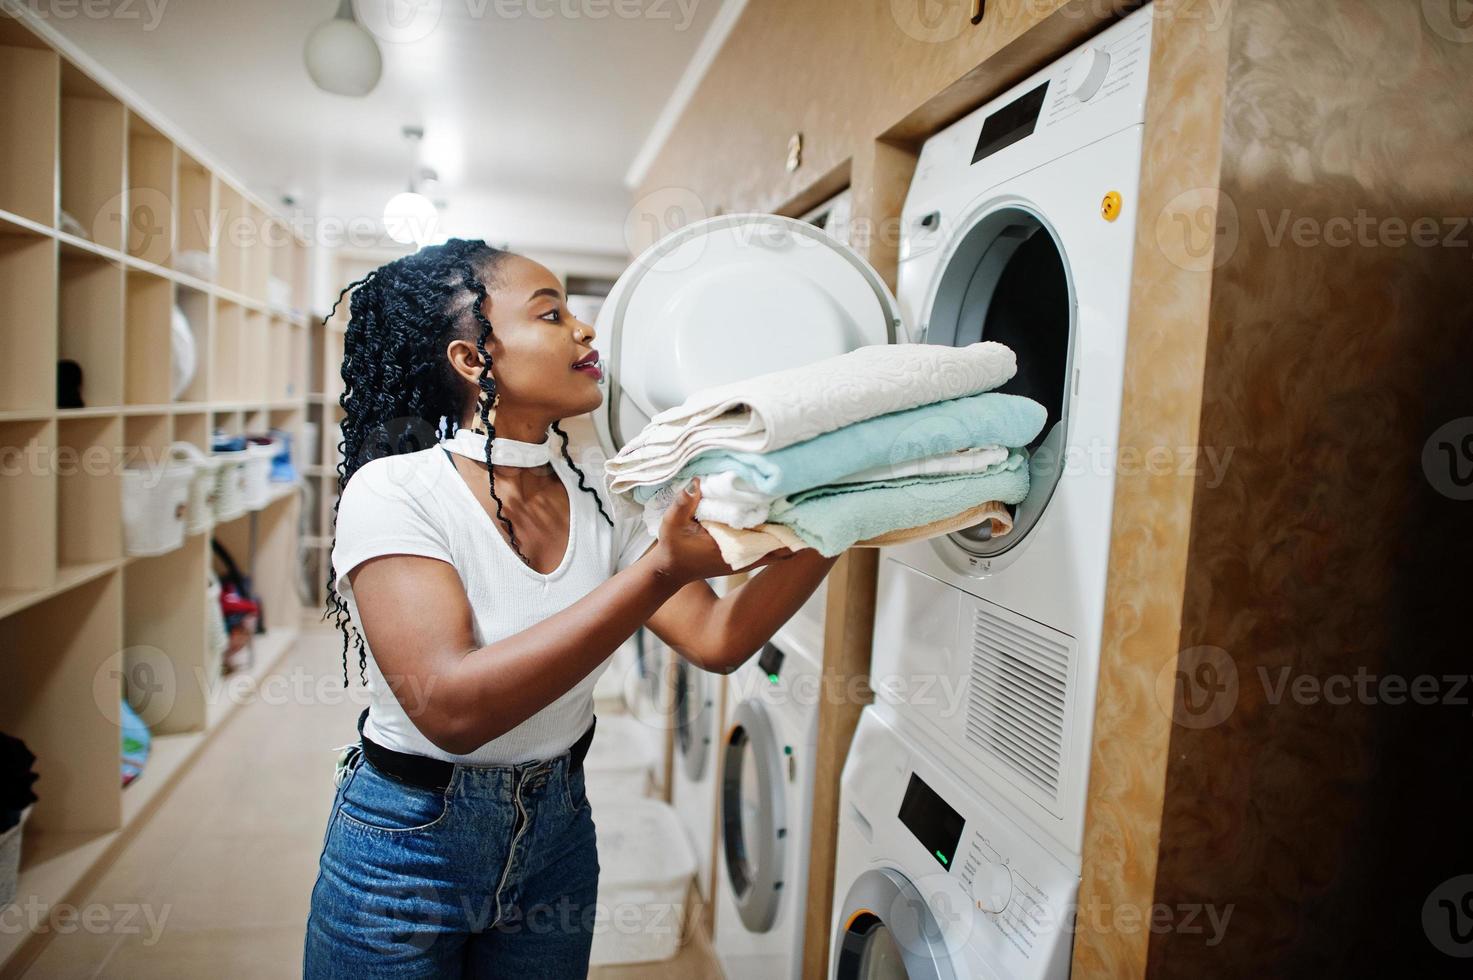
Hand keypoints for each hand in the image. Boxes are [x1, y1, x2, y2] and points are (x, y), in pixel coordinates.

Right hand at [652, 477, 798, 582]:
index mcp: (732, 549)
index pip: (768, 540)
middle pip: (780, 544)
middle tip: (814, 505)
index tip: (802, 511)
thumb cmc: (673, 547)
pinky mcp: (743, 557)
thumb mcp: (672, 524)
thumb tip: (697, 481)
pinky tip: (791, 522)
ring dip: (789, 531)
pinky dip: (780, 537)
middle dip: (795, 527)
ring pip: (777, 547)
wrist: (671, 569)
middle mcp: (744, 557)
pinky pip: (769, 548)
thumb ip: (684, 503)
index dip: (787, 528)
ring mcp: (745, 559)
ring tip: (808, 510)